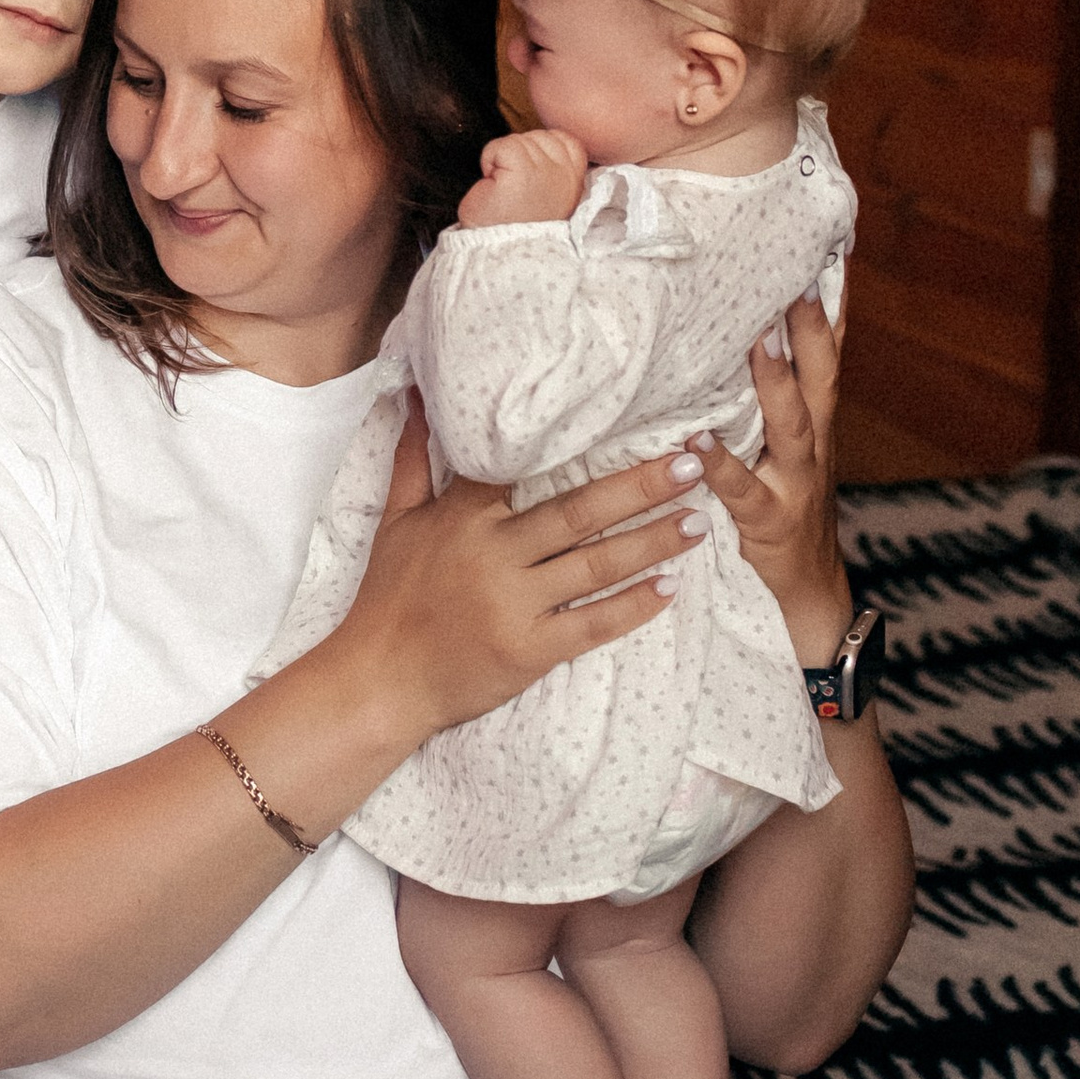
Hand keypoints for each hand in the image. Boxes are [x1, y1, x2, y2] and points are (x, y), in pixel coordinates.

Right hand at [338, 396, 702, 761]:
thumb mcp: (396, 521)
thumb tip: (415, 398)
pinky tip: (671, 586)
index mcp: (465, 518)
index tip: (630, 424)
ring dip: (652, 541)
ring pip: (596, 565)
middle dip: (640, 487)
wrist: (381, 680)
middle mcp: (494, 555)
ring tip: (698, 521)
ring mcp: (514, 604)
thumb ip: (414, 460)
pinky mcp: (530, 650)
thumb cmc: (388, 597)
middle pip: (579, 512)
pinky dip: (634, 606)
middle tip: (692, 464)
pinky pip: (593, 624)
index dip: (578, 442)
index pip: (525, 467)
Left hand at [458, 127, 590, 229]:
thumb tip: (540, 145)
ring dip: (503, 161)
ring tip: (504, 189)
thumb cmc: (514, 226)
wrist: (496, 253)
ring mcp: (548, 173)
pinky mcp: (524, 172)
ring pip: (520, 140)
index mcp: (577, 182)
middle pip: (540, 137)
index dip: (540, 152)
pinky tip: (492, 184)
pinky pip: (502, 146)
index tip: (530, 181)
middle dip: (520, 156)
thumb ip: (554, 168)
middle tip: (514, 190)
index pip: (567, 141)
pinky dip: (489, 160)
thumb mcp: (547, 195)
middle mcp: (568, 176)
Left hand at [695, 290, 850, 664]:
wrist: (810, 593)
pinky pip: (745, 491)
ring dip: (779, 382)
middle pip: (821, 376)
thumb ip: (766, 396)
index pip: (827, 353)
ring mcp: (798, 483)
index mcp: (813, 421)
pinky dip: (723, 465)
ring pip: (794, 425)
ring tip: (763, 340)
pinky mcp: (771, 522)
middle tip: (799, 278)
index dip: (831, 305)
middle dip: (814, 328)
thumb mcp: (782, 447)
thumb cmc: (783, 508)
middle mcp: (813, 444)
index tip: (830, 249)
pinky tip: (699, 442)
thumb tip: (739, 334)